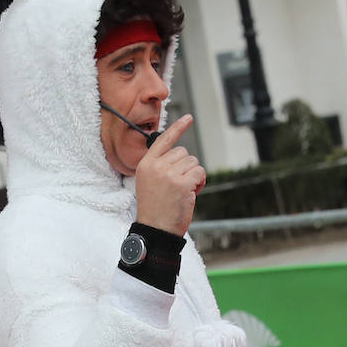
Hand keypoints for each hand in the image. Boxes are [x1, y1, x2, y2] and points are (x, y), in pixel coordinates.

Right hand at [134, 115, 202, 235]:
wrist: (155, 229)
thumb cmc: (155, 208)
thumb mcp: (149, 182)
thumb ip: (160, 166)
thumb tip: (181, 155)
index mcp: (146, 164)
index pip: (164, 140)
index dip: (178, 128)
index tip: (189, 118)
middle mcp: (156, 166)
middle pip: (183, 153)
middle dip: (186, 167)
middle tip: (178, 185)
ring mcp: (169, 174)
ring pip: (193, 162)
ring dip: (193, 175)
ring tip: (182, 191)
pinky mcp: (182, 183)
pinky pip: (199, 172)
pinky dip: (199, 182)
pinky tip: (191, 193)